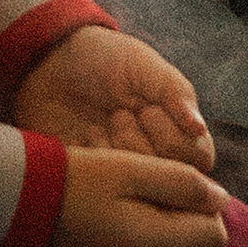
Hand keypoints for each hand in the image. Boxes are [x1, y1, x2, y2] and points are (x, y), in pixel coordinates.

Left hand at [11, 25, 214, 171]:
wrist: (49, 60)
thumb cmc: (104, 58)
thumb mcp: (142, 64)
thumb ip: (175, 92)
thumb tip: (198, 128)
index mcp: (177, 129)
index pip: (199, 159)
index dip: (174, 139)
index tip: (147, 109)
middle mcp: (156, 155)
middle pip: (170, 179)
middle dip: (142, 143)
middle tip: (120, 114)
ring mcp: (125, 170)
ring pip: (139, 186)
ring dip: (119, 149)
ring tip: (105, 121)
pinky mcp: (93, 179)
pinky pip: (104, 188)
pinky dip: (97, 160)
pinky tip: (86, 136)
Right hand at [33, 146, 229, 246]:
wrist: (18, 207)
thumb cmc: (76, 179)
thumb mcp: (132, 168)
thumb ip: (183, 184)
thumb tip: (221, 200)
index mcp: (152, 246)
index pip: (215, 237)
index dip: (205, 209)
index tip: (176, 188)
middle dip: (187, 225)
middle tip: (151, 195)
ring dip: (165, 240)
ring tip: (128, 210)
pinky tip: (111, 229)